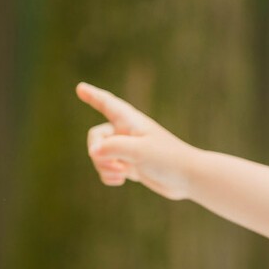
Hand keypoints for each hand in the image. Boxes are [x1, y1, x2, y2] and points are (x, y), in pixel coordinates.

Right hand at [75, 81, 197, 200]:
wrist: (189, 177)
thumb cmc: (168, 158)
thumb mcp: (139, 151)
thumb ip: (113, 148)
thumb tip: (93, 151)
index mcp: (130, 121)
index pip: (107, 104)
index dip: (93, 95)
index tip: (80, 88)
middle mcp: (127, 132)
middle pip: (95, 137)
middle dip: (98, 153)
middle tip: (115, 163)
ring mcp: (128, 149)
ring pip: (99, 155)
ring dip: (104, 167)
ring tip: (123, 173)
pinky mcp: (130, 165)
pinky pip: (107, 169)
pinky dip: (110, 176)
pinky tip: (122, 180)